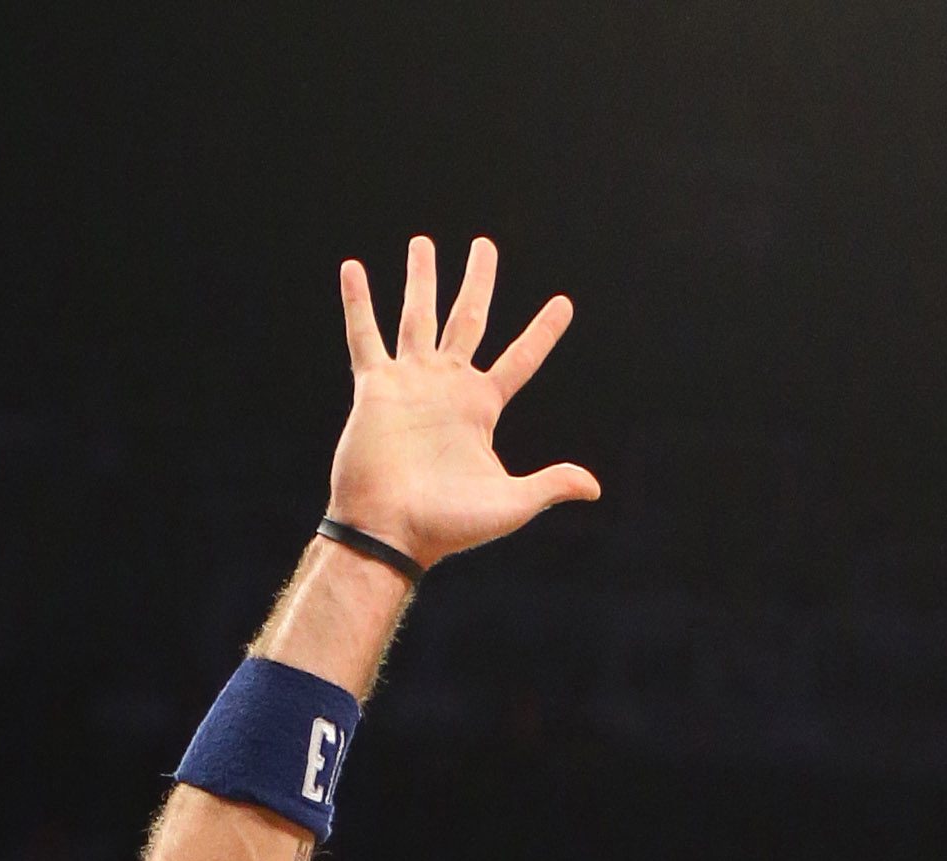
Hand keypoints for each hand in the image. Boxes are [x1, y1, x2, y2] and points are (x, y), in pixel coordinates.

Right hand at [329, 235, 599, 568]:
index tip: (564, 304)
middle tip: (485, 246)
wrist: (391, 532)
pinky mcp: (375, 387)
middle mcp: (447, 387)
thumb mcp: (510, 504)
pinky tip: (352, 269)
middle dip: (477, 282)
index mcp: (481, 407)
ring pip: (418, 316)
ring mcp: (409, 383)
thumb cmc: (447, 525)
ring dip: (421, 279)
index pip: (520, 359)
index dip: (543, 332)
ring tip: (422, 243)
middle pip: (469, 319)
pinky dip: (358, 303)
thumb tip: (594, 486)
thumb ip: (550, 485)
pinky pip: (365, 336)